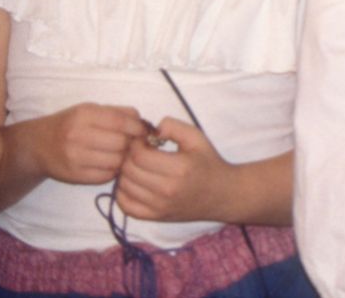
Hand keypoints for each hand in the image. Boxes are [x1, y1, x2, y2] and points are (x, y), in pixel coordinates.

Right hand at [37, 103, 147, 184]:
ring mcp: (74, 158)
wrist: (37, 146)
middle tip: (130, 144)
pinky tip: (107, 164)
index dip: (138, 128)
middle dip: (131, 144)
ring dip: (122, 159)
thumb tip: (146, 125)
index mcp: (84, 115)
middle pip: (121, 143)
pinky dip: (112, 171)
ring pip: (116, 161)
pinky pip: (106, 176)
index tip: (143, 132)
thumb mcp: (90, 110)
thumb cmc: (71, 124)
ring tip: (118, 154)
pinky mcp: (74, 176)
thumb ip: (119, 113)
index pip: (121, 122)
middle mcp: (77, 136)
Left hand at [115, 118, 231, 222]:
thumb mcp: (197, 138)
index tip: (143, 140)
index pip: (140, 155)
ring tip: (138, 166)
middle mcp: (167, 190)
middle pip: (129, 171)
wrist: (222, 194)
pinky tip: (134, 183)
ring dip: (125, 173)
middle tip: (139, 152)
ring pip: (124, 187)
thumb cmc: (208, 162)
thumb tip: (152, 130)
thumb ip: (174, 127)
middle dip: (129, 157)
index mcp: (179, 168)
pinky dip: (123, 193)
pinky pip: (125, 206)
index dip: (136, 144)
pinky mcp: (155, 217)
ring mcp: (159, 206)